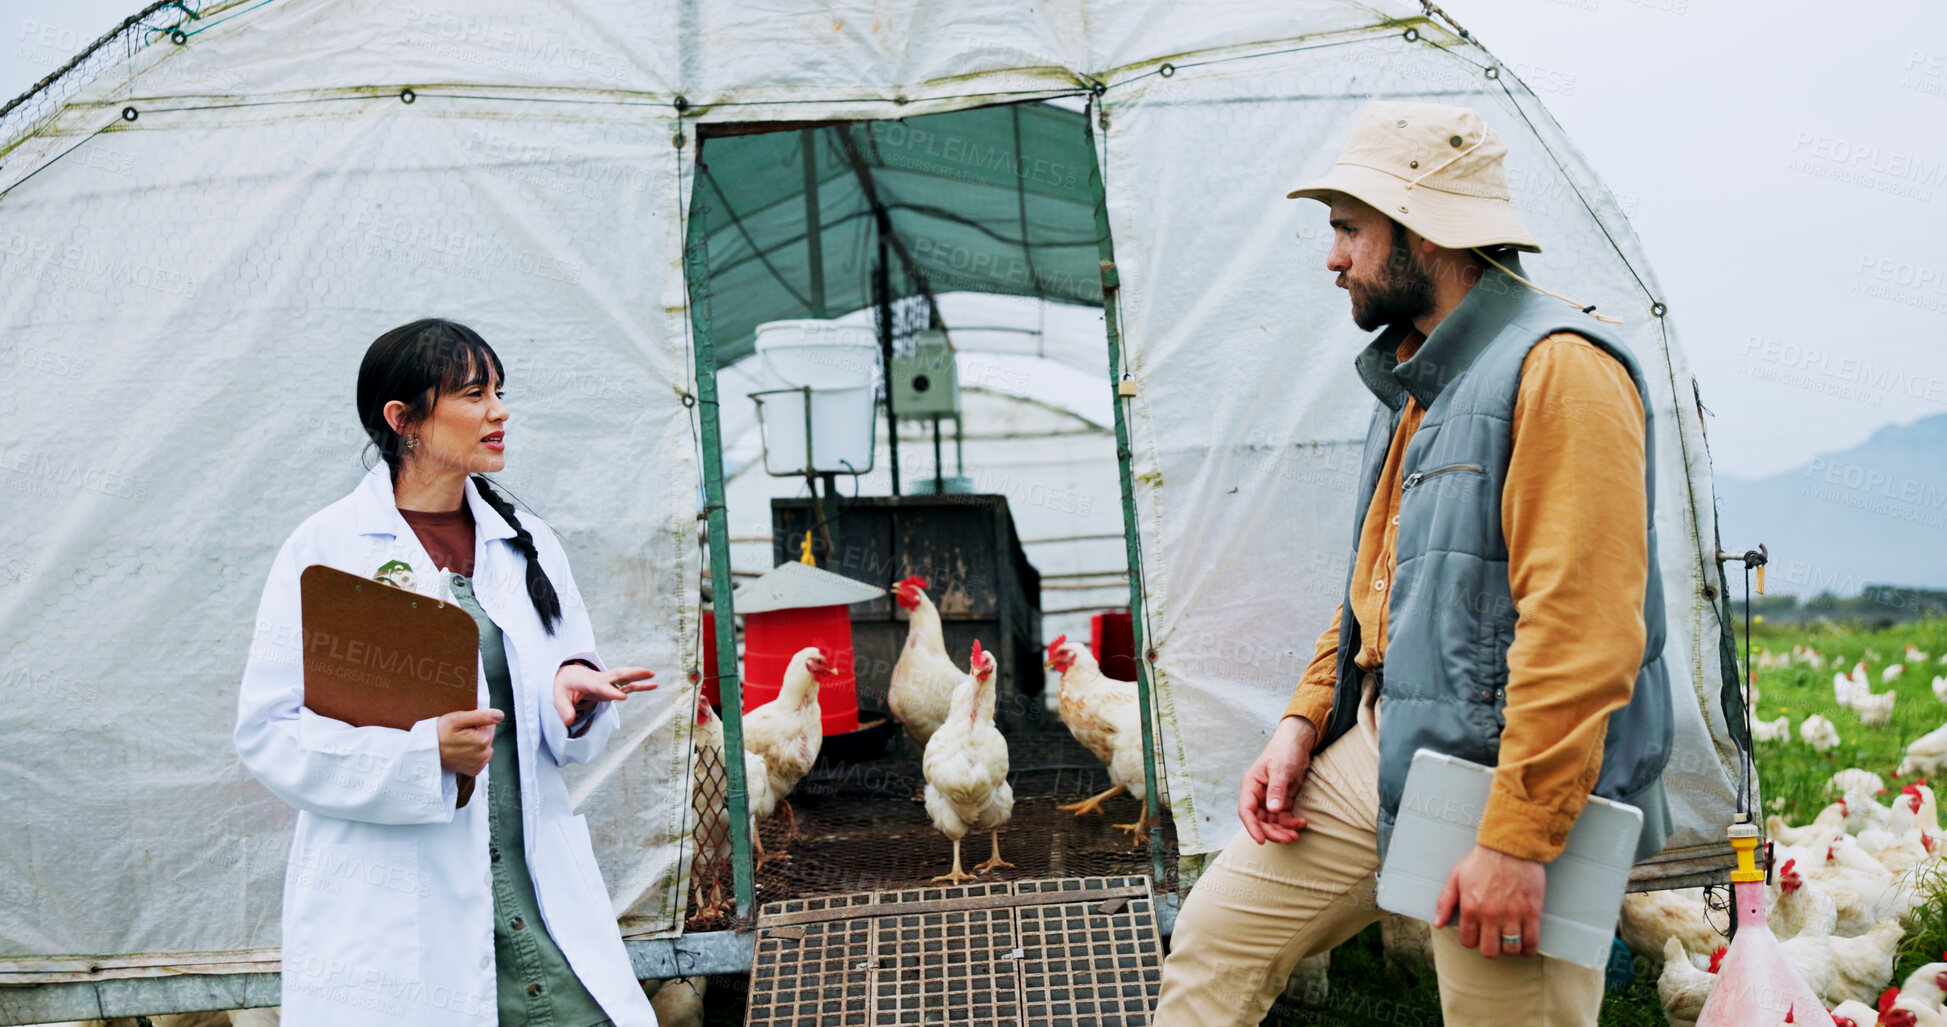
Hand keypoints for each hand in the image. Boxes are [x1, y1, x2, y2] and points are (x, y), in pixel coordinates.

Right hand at [437, 708, 501, 775]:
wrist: (425, 752)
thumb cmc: (439, 733)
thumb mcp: (457, 719)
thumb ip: (481, 716)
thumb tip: (500, 715)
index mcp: (483, 740)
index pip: (490, 724)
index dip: (476, 722)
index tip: (463, 726)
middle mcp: (485, 754)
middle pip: (488, 735)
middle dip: (477, 732)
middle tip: (459, 733)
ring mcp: (480, 764)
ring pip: (485, 746)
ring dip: (476, 742)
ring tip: (459, 742)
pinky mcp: (475, 770)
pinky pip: (481, 757)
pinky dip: (474, 753)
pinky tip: (461, 751)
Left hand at [552, 663, 656, 725]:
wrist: (568, 675)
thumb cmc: (563, 686)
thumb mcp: (558, 697)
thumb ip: (563, 709)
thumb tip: (568, 722)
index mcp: (587, 682)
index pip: (601, 687)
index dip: (611, 692)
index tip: (624, 698)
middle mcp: (600, 679)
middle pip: (618, 674)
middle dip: (633, 673)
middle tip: (649, 673)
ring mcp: (607, 681)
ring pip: (625, 677)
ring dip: (639, 676)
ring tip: (654, 678)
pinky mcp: (611, 685)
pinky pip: (627, 684)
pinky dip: (639, 684)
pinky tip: (652, 685)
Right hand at [1238, 715, 1317, 844]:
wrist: (1297, 743)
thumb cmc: (1284, 751)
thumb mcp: (1280, 769)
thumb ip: (1276, 790)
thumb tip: (1272, 810)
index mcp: (1251, 786)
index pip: (1246, 811)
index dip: (1252, 827)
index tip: (1261, 840)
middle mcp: (1258, 795)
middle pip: (1260, 821)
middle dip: (1272, 832)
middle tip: (1288, 838)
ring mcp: (1270, 799)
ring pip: (1272, 822)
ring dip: (1283, 831)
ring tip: (1296, 835)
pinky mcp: (1282, 801)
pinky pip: (1284, 817)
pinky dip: (1292, 823)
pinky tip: (1302, 823)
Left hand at [1434, 844, 1544, 957]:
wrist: (1510, 845)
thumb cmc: (1482, 859)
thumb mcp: (1456, 876)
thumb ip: (1445, 902)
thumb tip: (1438, 923)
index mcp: (1470, 907)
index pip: (1468, 941)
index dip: (1471, 940)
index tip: (1477, 935)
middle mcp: (1490, 915)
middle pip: (1489, 950)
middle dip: (1490, 947)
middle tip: (1493, 939)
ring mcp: (1512, 915)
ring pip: (1510, 949)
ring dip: (1509, 948)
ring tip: (1509, 940)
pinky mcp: (1532, 912)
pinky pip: (1532, 942)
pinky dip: (1529, 949)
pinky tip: (1526, 945)